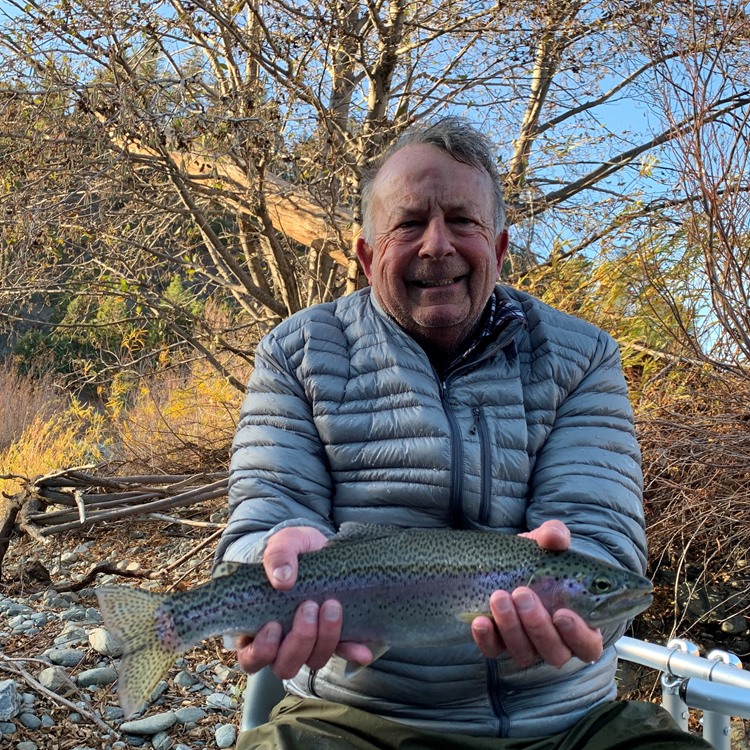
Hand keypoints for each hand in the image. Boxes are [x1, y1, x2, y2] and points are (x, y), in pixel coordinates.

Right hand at [235, 526, 371, 678]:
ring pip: (313, 661)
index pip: (250, 657)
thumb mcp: (285, 542)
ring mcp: (310, 642)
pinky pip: (343, 653)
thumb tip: (282, 579)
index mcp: (258, 625)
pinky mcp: (335, 637)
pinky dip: (352, 652)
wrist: (322, 548)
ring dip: (324, 639)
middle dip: (299, 641)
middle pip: (284, 665)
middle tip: (308, 607)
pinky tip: (362, 650)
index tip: (273, 626)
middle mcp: (282, 642)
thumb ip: (278, 554)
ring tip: (332, 606)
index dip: (261, 651)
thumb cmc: (295, 550)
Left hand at [471, 520, 602, 667]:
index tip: (562, 613)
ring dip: (511, 628)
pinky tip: (480, 620)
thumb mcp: (545, 542)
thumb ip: (555, 536)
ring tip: (498, 596)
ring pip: (524, 653)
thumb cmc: (536, 557)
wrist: (504, 561)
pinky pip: (493, 651)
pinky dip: (486, 639)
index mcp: (578, 623)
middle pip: (555, 652)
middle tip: (522, 593)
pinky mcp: (498, 644)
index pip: (587, 644)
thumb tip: (555, 537)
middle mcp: (555, 641)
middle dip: (537, 626)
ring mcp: (526, 645)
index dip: (578, 635)